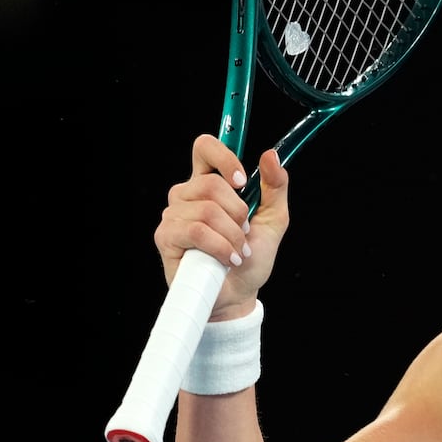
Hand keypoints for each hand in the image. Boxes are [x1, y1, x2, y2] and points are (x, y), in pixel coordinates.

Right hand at [153, 134, 290, 318]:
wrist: (239, 294)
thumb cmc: (250, 257)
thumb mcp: (274, 219)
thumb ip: (275, 187)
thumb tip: (270, 155)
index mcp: (210, 184)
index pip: (205, 148)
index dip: (224, 157)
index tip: (243, 180)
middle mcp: (187, 194)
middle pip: (212, 184)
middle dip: (239, 213)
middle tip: (244, 233)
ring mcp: (174, 214)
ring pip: (208, 210)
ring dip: (233, 236)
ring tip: (236, 251)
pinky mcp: (166, 236)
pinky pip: (198, 231)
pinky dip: (220, 247)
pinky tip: (226, 259)